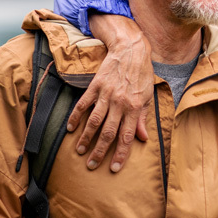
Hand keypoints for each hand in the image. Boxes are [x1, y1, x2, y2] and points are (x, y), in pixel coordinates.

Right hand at [66, 14, 152, 171]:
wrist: (131, 50)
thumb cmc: (142, 74)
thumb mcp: (148, 96)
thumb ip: (143, 118)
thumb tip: (143, 138)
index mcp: (135, 108)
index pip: (127, 136)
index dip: (120, 154)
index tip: (113, 168)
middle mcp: (120, 104)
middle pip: (108, 133)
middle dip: (99, 151)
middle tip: (91, 165)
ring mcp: (106, 95)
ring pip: (94, 121)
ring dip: (86, 138)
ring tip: (79, 150)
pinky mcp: (95, 86)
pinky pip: (83, 104)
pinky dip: (75, 116)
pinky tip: (70, 128)